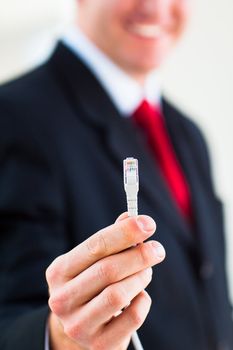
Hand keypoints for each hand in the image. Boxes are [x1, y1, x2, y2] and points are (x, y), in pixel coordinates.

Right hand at [46, 212, 165, 349]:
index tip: (147, 223)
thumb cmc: (89, 286)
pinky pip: (132, 317)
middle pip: (108, 270)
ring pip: (119, 294)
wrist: (79, 327)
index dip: (124, 232)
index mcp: (59, 271)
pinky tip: (140, 295)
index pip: (95, 245)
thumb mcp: (90, 262)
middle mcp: (63, 298)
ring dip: (140, 277)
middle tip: (157, 249)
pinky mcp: (99, 343)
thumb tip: (131, 217)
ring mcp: (79, 324)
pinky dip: (143, 300)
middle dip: (138, 255)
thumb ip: (110, 240)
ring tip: (146, 271)